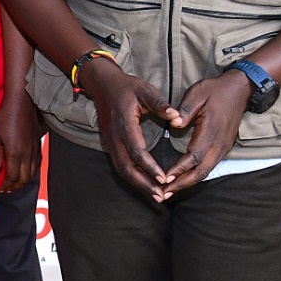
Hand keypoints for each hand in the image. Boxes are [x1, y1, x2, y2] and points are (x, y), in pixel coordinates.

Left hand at [0, 87, 42, 192]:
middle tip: (6, 190)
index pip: (12, 177)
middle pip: (23, 178)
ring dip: (23, 182)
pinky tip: (24, 173)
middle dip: (14, 186)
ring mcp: (34, 151)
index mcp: (15, 153)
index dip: (6, 185)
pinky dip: (31, 173)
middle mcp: (27, 154)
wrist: (20, 104)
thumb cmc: (4, 118)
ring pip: (32, 174)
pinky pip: (37, 165)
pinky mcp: (38, 146)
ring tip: (14, 184)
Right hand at [83, 57, 182, 200]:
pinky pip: (119, 165)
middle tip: (161, 195)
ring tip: (155, 195)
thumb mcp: (145, 90)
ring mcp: (110, 142)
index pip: (136, 150)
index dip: (150, 166)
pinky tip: (144, 185)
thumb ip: (160, 104)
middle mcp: (114, 136)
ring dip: (137, 184)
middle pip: (126, 166)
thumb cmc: (127, 87)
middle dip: (143, 183)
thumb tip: (178, 117)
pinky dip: (132, 178)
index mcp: (125, 123)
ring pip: (121, 169)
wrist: (103, 85)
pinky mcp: (110, 144)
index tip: (164, 178)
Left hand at [157, 71, 249, 196]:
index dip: (180, 169)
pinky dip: (195, 175)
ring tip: (170, 191)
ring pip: (206, 171)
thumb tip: (174, 123)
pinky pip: (209, 166)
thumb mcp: (197, 94)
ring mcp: (223, 147)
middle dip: (182, 184)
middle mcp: (219, 144)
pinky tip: (183, 180)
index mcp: (211, 132)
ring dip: (188, 182)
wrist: (239, 90)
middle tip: (163, 194)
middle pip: (201, 171)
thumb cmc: (215, 91)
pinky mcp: (223, 147)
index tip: (165, 178)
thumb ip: (185, 110)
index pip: (194, 156)